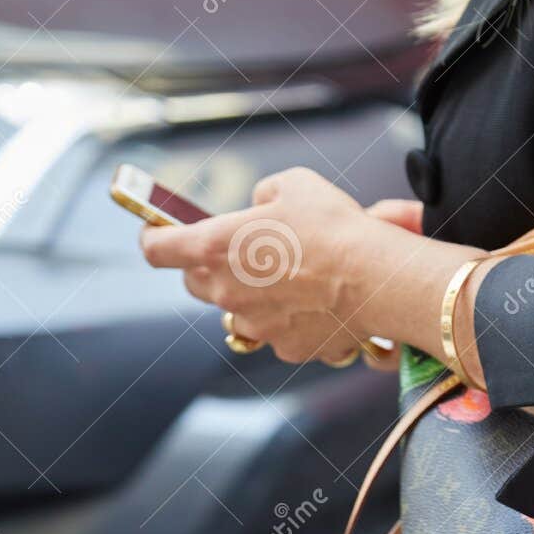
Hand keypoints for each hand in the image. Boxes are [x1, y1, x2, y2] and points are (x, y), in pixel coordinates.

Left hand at [140, 170, 457, 365]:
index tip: (159, 234)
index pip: (157, 249)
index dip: (155, 237)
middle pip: (195, 284)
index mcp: (214, 247)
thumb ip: (264, 194)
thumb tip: (261, 208)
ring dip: (253, 298)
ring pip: (239, 312)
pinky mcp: (288, 348)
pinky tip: (320, 305)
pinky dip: (293, 322)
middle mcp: (225, 291)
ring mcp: (256, 325)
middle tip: (243, 253)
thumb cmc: (335, 228)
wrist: (378, 279)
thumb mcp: (295, 185)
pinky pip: (280, 334)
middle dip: (210, 269)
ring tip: (291, 282)